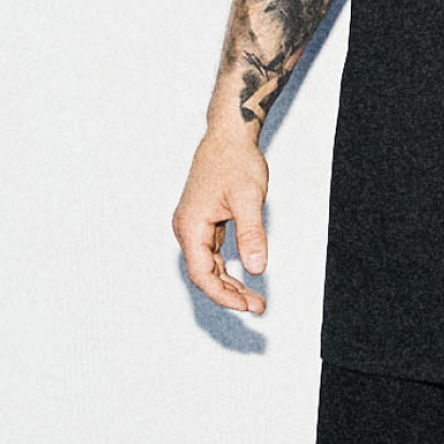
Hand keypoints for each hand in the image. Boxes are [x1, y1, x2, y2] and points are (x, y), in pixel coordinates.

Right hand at [172, 125, 269, 314]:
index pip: (202, 274)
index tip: (246, 306)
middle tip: (257, 307)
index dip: (223, 295)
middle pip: (203, 274)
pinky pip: (211, 254)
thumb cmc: (235, 160)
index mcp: (191, 224)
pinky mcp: (203, 222)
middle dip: (229, 294)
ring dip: (229, 284)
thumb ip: (252, 234)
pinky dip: (226, 269)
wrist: (228, 136)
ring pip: (208, 266)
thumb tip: (256, 268)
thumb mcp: (249, 198)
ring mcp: (193, 225)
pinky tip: (242, 279)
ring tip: (254, 299)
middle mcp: (186, 227)